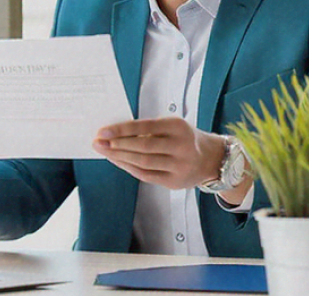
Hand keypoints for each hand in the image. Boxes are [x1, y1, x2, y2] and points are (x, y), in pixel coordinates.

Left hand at [93, 117, 224, 189]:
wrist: (210, 158)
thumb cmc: (184, 138)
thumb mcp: (172, 126)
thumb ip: (149, 129)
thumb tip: (116, 133)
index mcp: (178, 127)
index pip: (145, 127)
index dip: (122, 130)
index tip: (103, 131)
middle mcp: (181, 146)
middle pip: (143, 147)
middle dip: (117, 145)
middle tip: (98, 142)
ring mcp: (179, 166)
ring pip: (143, 163)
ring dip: (120, 158)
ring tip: (104, 152)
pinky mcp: (175, 182)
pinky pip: (146, 175)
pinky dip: (129, 168)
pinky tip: (118, 161)